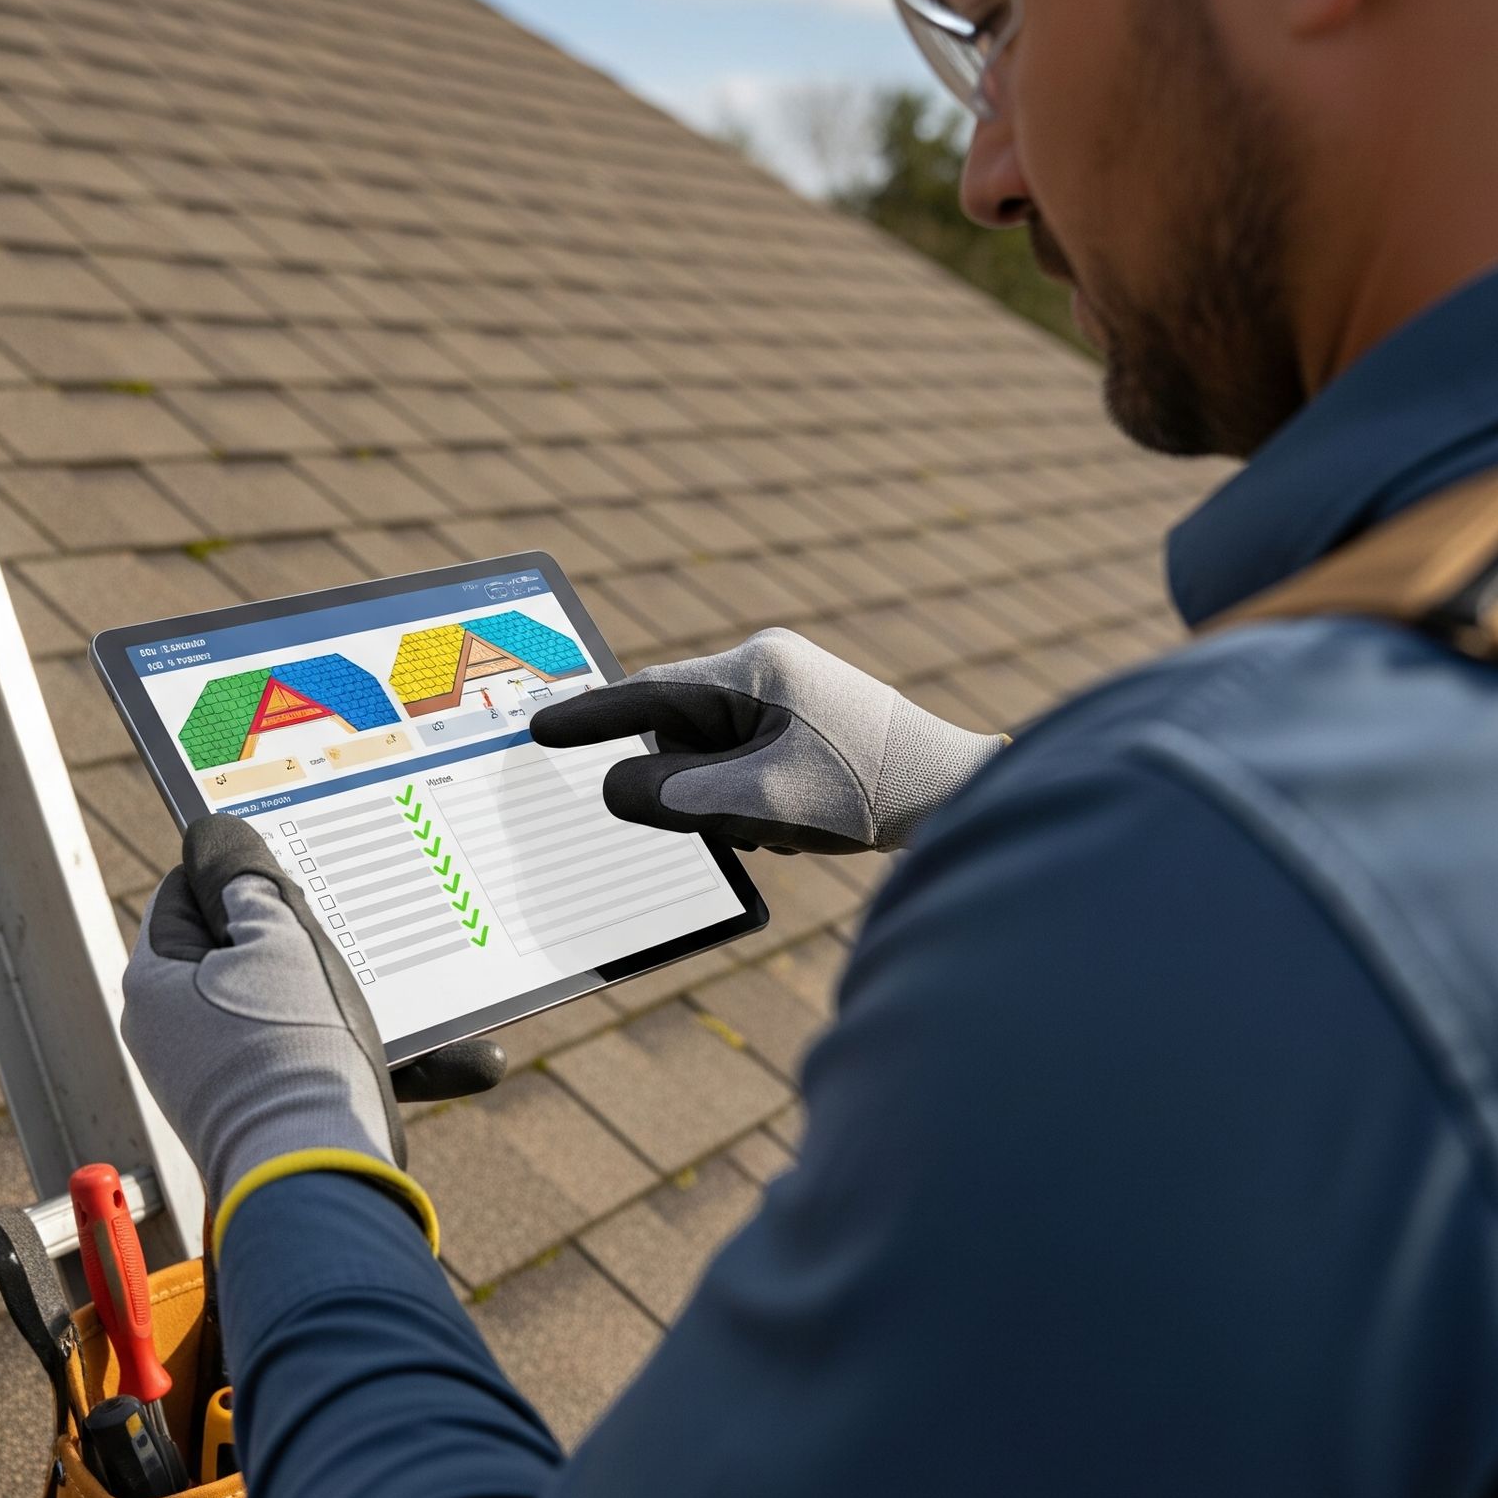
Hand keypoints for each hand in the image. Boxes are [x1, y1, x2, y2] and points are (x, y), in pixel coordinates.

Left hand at [121, 816, 500, 1243]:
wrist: (319, 1177)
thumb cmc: (293, 1048)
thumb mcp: (276, 935)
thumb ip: (245, 877)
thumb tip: (213, 834)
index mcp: (156, 980)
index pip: (189, 889)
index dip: (244, 871)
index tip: (296, 874)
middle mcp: (173, 1030)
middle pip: (238, 945)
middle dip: (295, 933)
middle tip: (342, 927)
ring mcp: (215, 1074)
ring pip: (283, 1000)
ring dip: (336, 990)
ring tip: (385, 991)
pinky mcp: (261, 1108)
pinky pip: (307, 1053)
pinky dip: (349, 1043)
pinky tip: (426, 1051)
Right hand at [530, 627, 1005, 855]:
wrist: (960, 799)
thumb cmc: (869, 794)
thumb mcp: (760, 803)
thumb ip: (676, 796)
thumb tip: (614, 787)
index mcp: (755, 669)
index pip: (648, 693)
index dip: (590, 716)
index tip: (538, 728)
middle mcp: (768, 671)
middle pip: (682, 734)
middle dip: (695, 787)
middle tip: (744, 822)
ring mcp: (789, 698)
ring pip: (712, 758)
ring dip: (729, 804)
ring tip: (786, 827)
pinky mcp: (805, 729)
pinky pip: (745, 767)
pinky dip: (755, 804)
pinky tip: (799, 827)